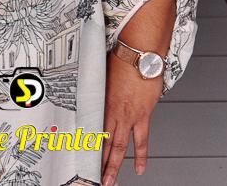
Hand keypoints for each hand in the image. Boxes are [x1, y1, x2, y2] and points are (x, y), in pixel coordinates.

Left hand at [100, 52, 163, 185]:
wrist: (141, 54)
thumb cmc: (122, 60)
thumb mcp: (103, 76)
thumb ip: (98, 91)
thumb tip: (92, 97)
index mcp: (101, 103)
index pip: (92, 131)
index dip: (87, 147)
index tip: (82, 160)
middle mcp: (114, 113)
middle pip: (104, 144)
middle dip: (99, 164)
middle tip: (94, 179)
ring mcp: (130, 116)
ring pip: (120, 147)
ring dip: (114, 166)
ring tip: (110, 180)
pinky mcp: (144, 115)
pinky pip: (142, 140)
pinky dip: (141, 156)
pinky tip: (140, 168)